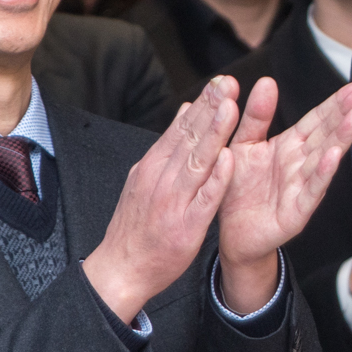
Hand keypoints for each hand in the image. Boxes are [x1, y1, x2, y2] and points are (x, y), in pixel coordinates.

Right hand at [83, 80, 241, 324]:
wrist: (121, 269)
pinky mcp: (185, 226)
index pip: (180, 128)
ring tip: (231, 109)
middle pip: (189, 138)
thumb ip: (167, 148)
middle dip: (211, 109)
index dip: (202, 104)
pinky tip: (228, 160)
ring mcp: (173, 201)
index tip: (222, 83)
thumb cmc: (137, 226)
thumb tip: (184, 111)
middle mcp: (161, 178)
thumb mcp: (145, 179)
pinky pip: (204, 199)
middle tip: (230, 84)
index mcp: (153, 166)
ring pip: (197, 162)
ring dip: (214, 134)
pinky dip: (216, 179)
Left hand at [218, 77, 351, 310]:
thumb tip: (268, 81)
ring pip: (324, 158)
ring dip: (342, 138)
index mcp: (290, 146)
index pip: (319, 119)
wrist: (231, 236)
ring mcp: (301, 188)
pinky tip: (334, 157)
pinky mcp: (295, 214)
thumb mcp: (242, 144)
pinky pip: (309, 192)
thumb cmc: (239, 188)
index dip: (338, 102)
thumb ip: (256, 116)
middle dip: (346, 112)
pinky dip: (321, 175)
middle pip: (327, 134)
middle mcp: (301, 164)